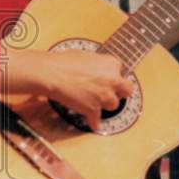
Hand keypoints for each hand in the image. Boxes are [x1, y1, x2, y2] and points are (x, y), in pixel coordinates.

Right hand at [0, 47, 131, 131]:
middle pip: (126, 91)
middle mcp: (112, 80)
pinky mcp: (93, 110)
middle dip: (119, 92)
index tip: (108, 80)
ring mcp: (104, 96)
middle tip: (111, 93)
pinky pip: (97, 121)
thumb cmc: (64, 62)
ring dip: (105, 104)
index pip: (121, 72)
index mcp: (111, 64)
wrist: (52, 74)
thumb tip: (96, 69)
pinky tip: (92, 122)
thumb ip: (98, 64)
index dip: (113, 76)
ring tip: (95, 102)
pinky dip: (93, 122)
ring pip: (113, 105)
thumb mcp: (86, 55)